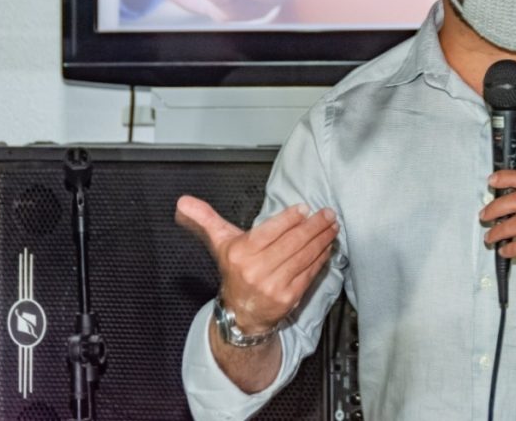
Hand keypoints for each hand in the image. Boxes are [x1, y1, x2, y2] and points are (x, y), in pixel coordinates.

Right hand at [175, 195, 338, 332]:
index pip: (270, 230)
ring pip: (304, 256)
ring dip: (322, 239)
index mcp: (240, 253)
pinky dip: (322, 258)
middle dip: (314, 226)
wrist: (241, 314)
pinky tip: (328, 246)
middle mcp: (256, 270)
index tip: (305, 209)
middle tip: (328, 214)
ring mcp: (273, 285)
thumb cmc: (236, 272)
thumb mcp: (221, 244)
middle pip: (292, 242)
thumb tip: (183, 201)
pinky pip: (309, 273)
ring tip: (332, 226)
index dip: (290, 218)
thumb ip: (206, 219)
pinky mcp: (289, 297)